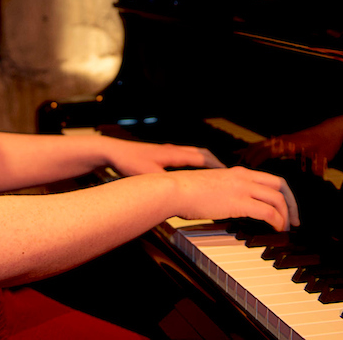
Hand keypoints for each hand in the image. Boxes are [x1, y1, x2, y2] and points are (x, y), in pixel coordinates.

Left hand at [105, 138, 223, 176]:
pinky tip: (190, 173)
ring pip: (193, 154)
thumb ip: (165, 183)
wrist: (113, 152)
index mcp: (174, 154)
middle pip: (201, 154)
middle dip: (216, 163)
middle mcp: (173, 150)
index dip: (217, 166)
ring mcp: (167, 152)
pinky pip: (184, 158)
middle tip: (228, 173)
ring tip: (214, 173)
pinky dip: (193, 164)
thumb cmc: (129, 162)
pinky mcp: (160, 156)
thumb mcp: (149, 175)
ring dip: (205, 162)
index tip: (229, 174)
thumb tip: (180, 192)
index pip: (202, 158)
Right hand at [166, 166, 299, 231]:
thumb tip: (234, 205)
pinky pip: (268, 211)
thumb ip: (227, 192)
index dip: (283, 194)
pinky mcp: (240, 202)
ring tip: (284, 228)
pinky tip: (276, 229)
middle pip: (280, 186)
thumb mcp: (213, 186)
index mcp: (238, 172)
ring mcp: (243, 188)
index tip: (286, 208)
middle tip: (293, 220)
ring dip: (285, 215)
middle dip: (291, 204)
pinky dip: (277, 220)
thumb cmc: (187, 191)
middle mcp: (244, 177)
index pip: (271, 179)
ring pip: (278, 198)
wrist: (176, 189)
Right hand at [240, 125, 342, 176]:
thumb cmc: (327, 144)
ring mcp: (282, 140)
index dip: (258, 158)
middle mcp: (283, 140)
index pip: (270, 150)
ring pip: (260, 144)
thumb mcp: (324, 157)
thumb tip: (314, 174)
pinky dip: (252, 148)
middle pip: (260, 147)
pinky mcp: (282, 141)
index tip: (247, 167)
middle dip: (248, 156)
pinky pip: (264, 145)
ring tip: (235, 161)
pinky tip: (242, 152)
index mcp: (290, 144)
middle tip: (236, 168)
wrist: (330, 131)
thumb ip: (318, 166)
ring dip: (248, 151)